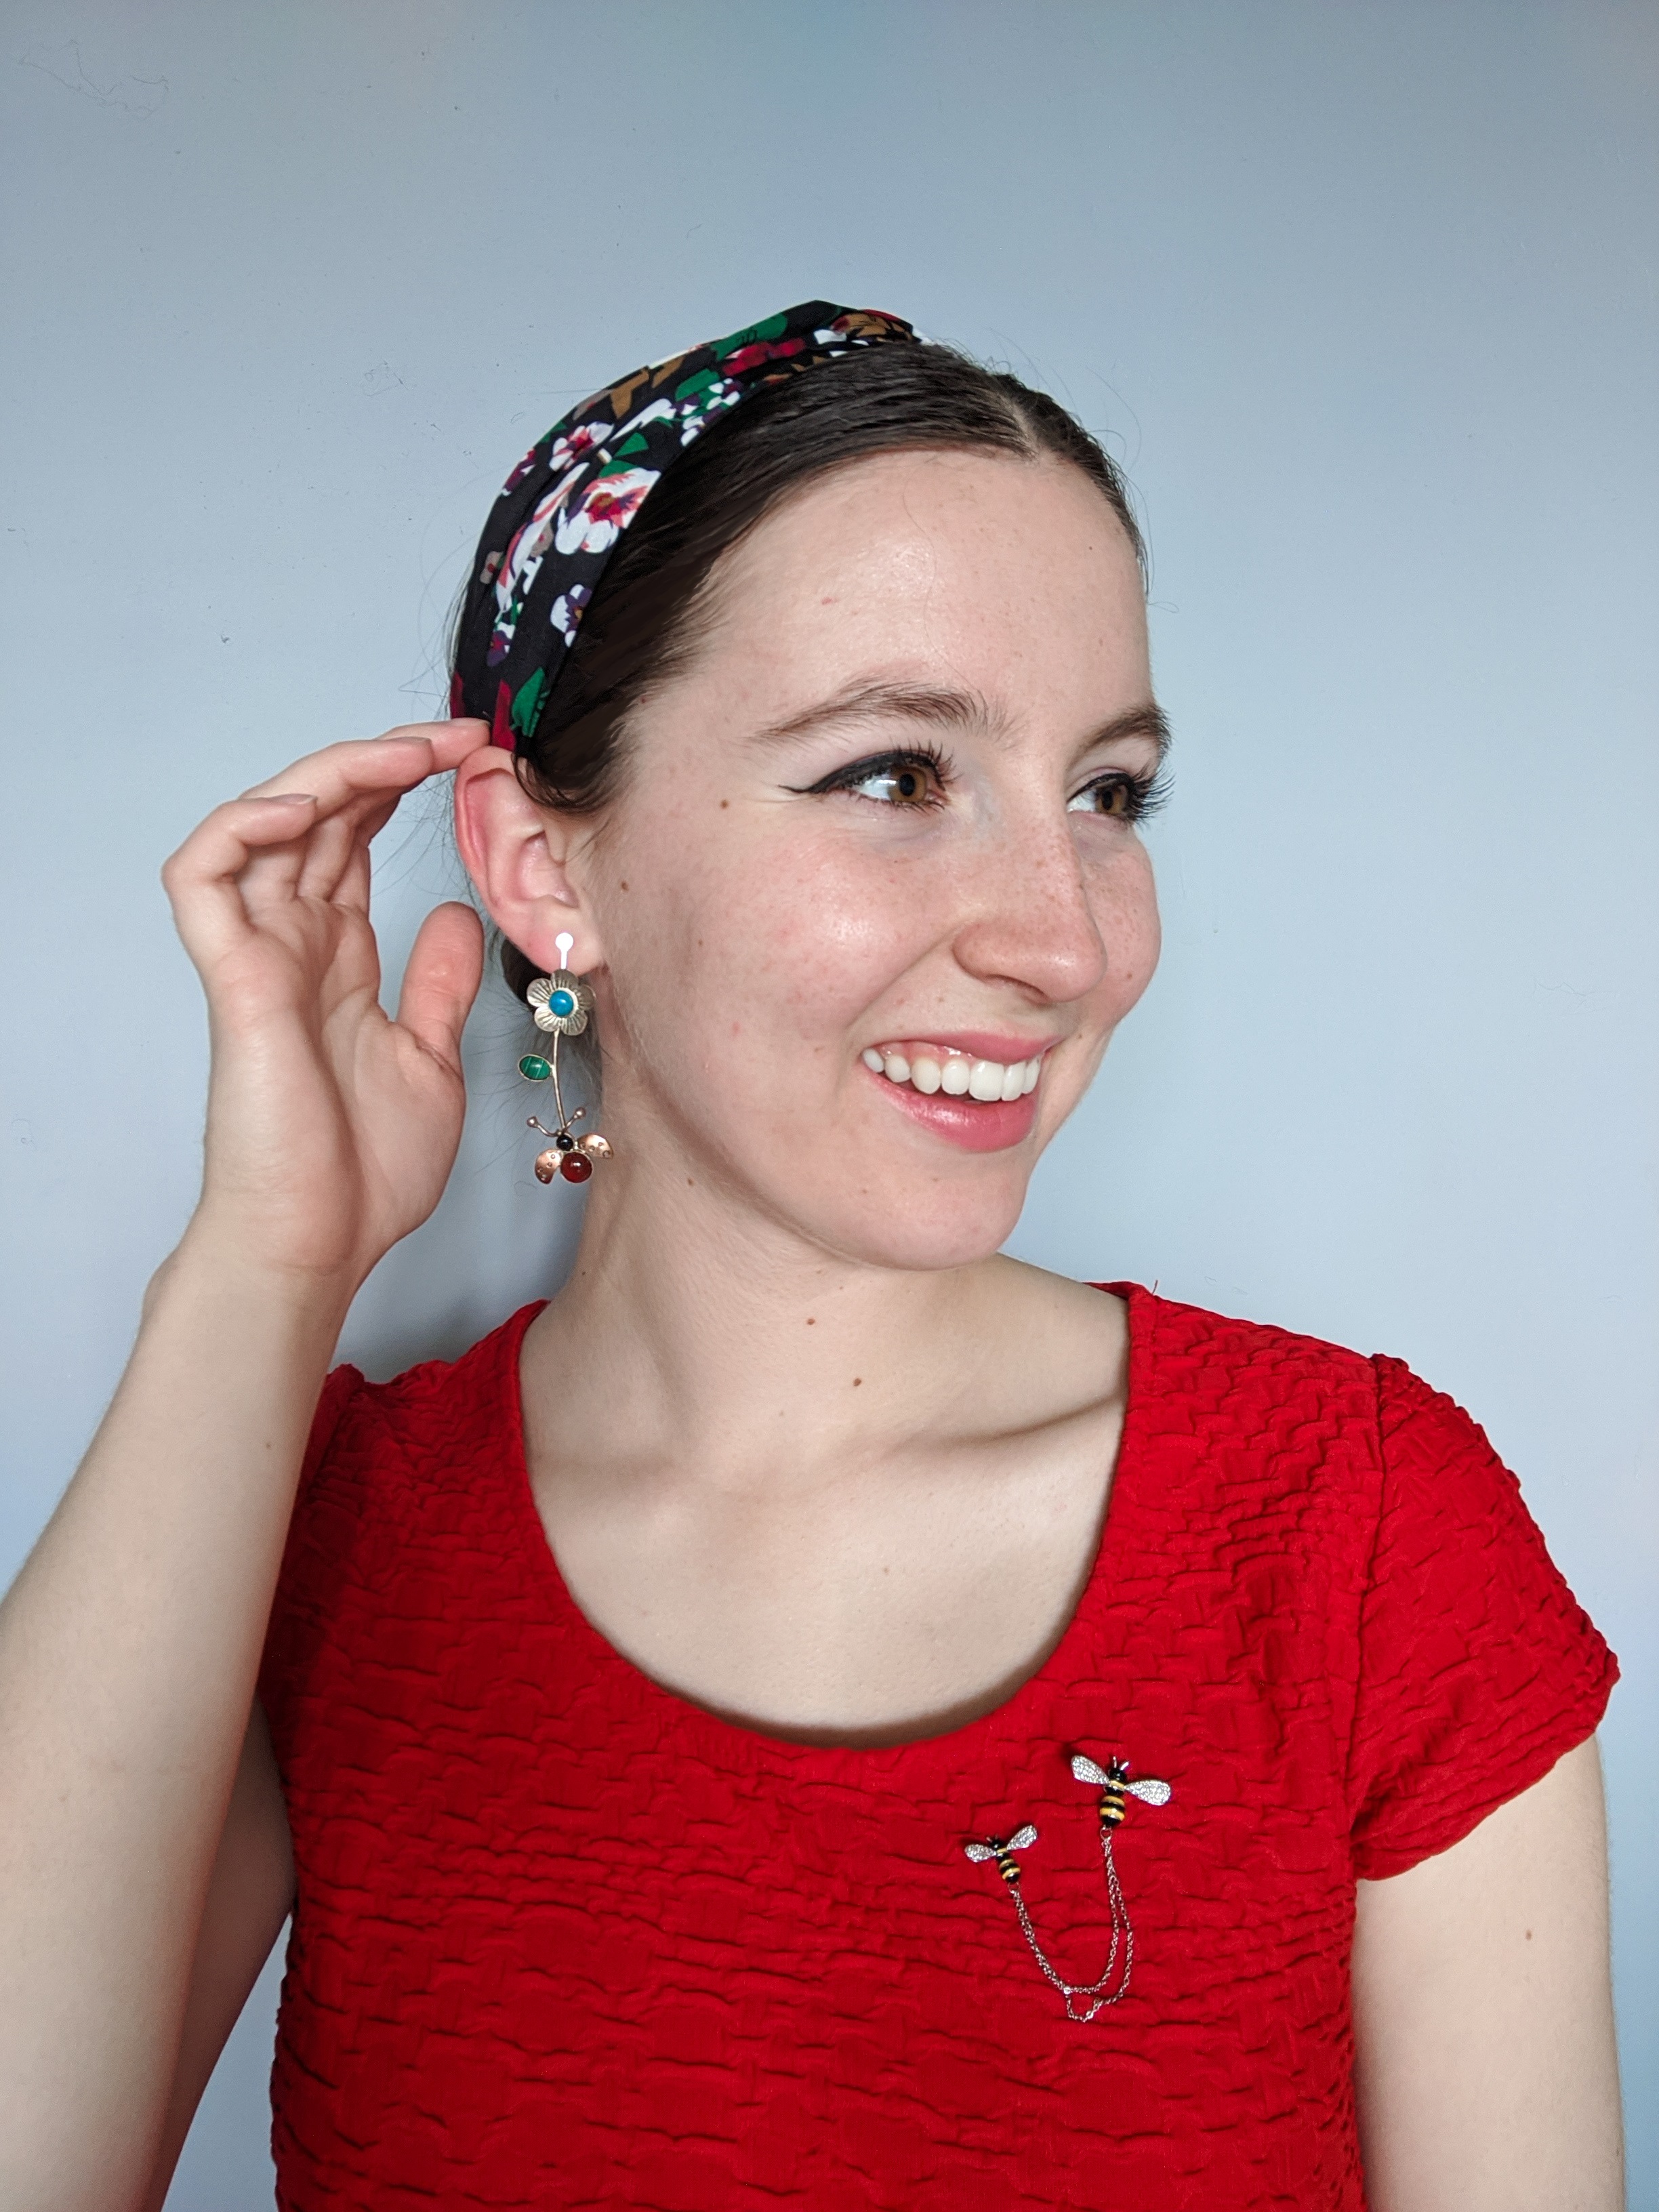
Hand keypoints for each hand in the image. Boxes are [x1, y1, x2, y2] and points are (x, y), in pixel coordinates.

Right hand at [162, 721, 491, 1288]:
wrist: (320, 1241)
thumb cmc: (366, 1172)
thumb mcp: (432, 1058)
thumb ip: (440, 984)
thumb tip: (458, 915)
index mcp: (340, 957)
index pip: (358, 840)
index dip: (406, 788)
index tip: (479, 760)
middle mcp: (295, 942)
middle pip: (321, 816)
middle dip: (385, 761)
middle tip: (461, 736)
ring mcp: (258, 953)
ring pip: (266, 822)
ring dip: (331, 774)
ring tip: (405, 754)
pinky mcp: (232, 974)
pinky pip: (206, 872)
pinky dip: (244, 826)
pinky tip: (305, 807)